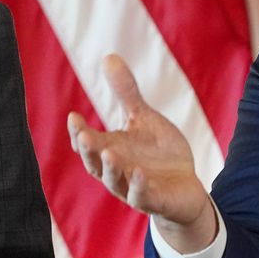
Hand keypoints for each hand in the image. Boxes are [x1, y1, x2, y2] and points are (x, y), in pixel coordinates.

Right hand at [68, 54, 217, 251]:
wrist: (184, 186)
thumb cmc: (157, 153)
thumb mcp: (143, 118)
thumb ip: (125, 93)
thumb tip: (108, 57)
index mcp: (109, 150)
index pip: (87, 143)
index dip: (78, 132)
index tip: (74, 116)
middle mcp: (115, 171)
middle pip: (94, 164)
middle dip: (88, 150)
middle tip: (85, 135)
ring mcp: (132, 188)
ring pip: (114, 181)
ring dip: (111, 168)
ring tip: (109, 153)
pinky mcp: (153, 200)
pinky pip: (142, 196)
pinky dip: (139, 186)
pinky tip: (141, 173)